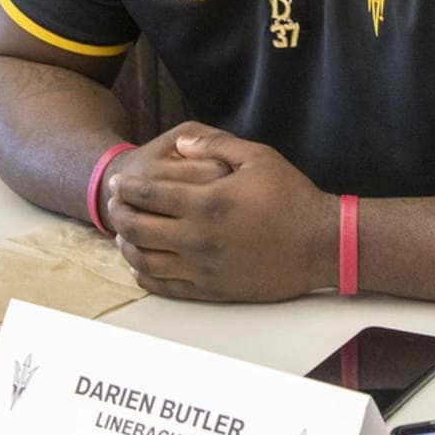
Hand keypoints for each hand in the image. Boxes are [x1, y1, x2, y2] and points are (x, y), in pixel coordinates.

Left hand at [107, 122, 337, 301]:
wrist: (319, 244)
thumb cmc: (291, 197)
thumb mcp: (258, 156)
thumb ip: (216, 145)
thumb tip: (181, 144)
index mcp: (208, 202)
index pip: (150, 195)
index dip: (129, 188)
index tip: (119, 183)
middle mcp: (199, 238)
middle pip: (139, 228)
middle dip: (120, 214)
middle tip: (114, 205)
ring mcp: (203, 268)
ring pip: (146, 261)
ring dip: (127, 245)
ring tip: (122, 233)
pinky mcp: (211, 290)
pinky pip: (165, 287)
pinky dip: (144, 275)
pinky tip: (140, 265)